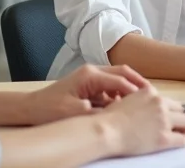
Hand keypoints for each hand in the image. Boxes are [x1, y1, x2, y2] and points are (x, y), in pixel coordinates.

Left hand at [26, 64, 148, 124]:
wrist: (32, 107)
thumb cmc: (49, 109)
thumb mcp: (74, 112)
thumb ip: (96, 111)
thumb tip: (115, 112)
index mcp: (89, 75)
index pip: (119, 80)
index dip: (135, 90)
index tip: (148, 100)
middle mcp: (91, 71)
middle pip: (122, 72)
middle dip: (138, 82)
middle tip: (152, 94)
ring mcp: (90, 76)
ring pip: (117, 77)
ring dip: (130, 87)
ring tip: (143, 100)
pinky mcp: (88, 84)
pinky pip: (109, 85)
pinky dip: (119, 93)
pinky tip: (125, 105)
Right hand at [101, 85, 184, 156]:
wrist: (106, 130)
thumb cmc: (108, 118)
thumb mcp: (125, 100)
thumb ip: (139, 100)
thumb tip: (143, 108)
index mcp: (150, 92)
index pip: (168, 100)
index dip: (168, 110)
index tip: (166, 117)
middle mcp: (159, 103)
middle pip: (180, 109)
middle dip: (178, 118)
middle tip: (174, 127)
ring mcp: (163, 120)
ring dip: (183, 128)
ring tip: (178, 135)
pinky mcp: (164, 138)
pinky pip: (183, 139)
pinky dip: (182, 141)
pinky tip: (176, 144)